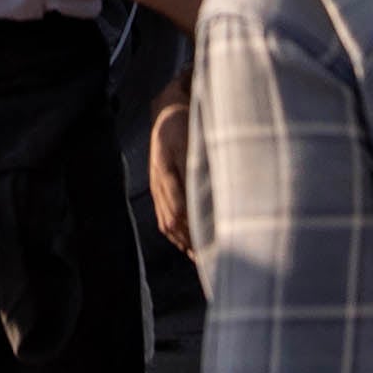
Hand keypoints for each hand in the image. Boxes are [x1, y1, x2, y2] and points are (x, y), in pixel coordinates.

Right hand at [147, 85, 196, 253]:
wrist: (166, 113)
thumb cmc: (183, 123)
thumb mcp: (191, 138)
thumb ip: (196, 165)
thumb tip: (204, 192)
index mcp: (166, 171)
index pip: (180, 209)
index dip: (196, 228)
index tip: (215, 242)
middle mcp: (159, 183)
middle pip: (173, 221)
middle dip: (192, 242)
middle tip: (212, 259)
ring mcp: (157, 188)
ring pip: (167, 222)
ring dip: (184, 242)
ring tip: (202, 259)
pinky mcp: (158, 190)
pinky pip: (163, 218)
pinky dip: (176, 235)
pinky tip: (188, 245)